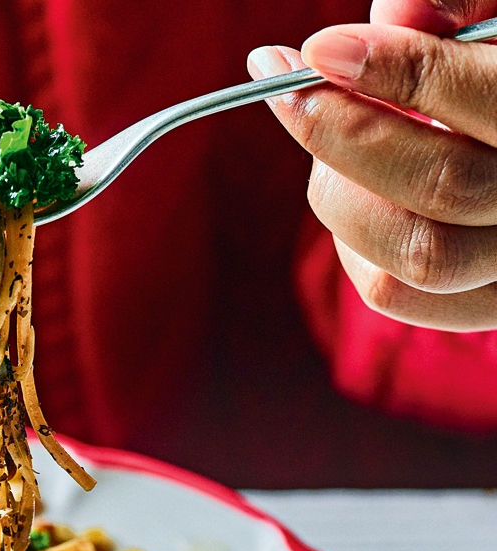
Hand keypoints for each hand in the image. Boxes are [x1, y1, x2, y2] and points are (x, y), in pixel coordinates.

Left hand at [250, 1, 496, 330]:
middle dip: (343, 134)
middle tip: (289, 91)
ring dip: (343, 193)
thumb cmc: (495, 76)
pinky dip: (352, 244)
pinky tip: (355, 193)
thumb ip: (461, 5)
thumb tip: (396, 11)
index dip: (400, 71)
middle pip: (441, 184)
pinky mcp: (482, 305)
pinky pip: (394, 295)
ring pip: (411, 255)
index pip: (489, 97)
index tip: (319, 49)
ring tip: (331, 138)